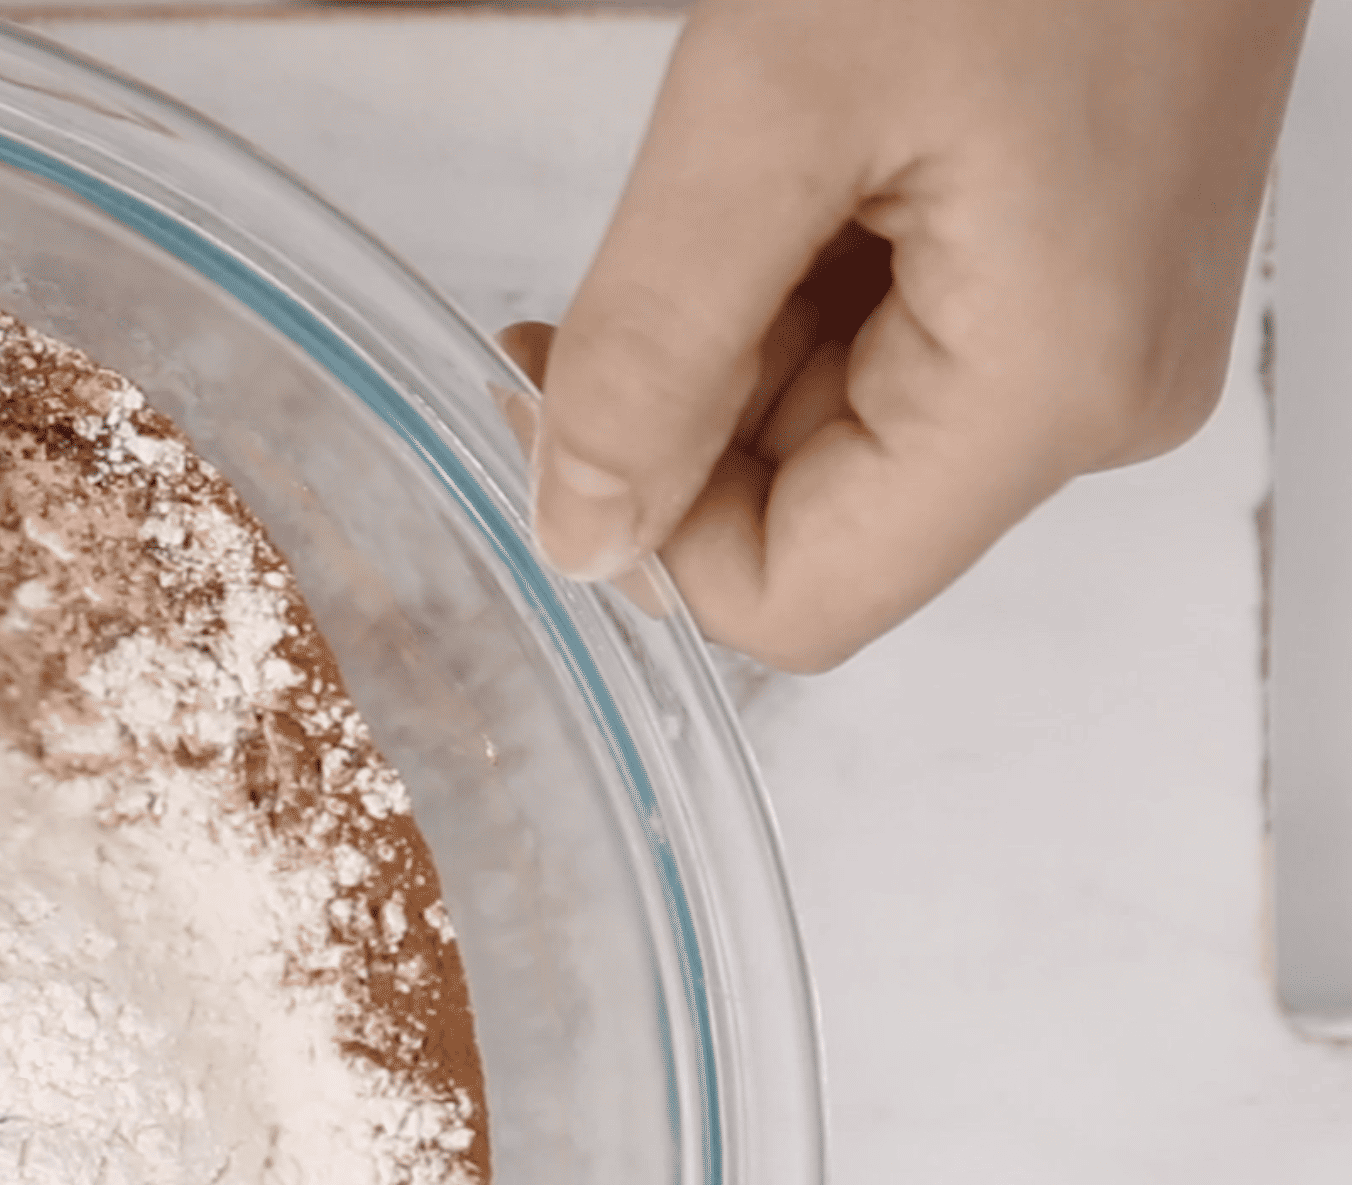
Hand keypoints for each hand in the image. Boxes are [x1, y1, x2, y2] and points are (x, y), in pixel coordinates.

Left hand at [512, 0, 1307, 670]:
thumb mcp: (771, 106)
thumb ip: (656, 344)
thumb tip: (578, 535)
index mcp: (1049, 392)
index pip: (796, 604)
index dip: (643, 526)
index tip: (555, 379)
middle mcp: (1100, 397)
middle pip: (816, 518)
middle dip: (680, 415)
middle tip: (609, 264)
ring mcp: (1103, 332)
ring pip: (843, 429)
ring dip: (735, 335)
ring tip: (735, 166)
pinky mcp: (1084, 264)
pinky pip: (899, 339)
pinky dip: (803, 278)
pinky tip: (797, 156)